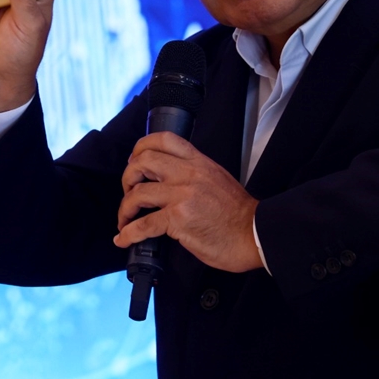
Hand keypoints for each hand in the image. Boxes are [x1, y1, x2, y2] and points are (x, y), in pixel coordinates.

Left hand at [114, 132, 262, 272]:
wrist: (254, 236)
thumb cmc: (237, 213)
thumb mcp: (217, 179)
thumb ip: (193, 173)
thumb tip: (167, 180)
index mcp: (199, 162)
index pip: (164, 139)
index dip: (141, 147)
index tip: (134, 161)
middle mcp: (189, 174)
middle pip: (143, 162)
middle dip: (127, 177)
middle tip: (128, 192)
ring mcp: (182, 195)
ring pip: (138, 193)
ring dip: (125, 208)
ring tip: (124, 219)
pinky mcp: (179, 219)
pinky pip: (144, 224)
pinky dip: (128, 233)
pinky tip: (124, 239)